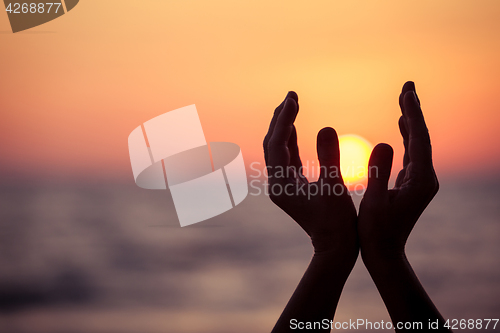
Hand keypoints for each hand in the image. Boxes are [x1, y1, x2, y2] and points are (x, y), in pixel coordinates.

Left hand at [263, 91, 357, 255]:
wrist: (335, 249)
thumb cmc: (337, 223)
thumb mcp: (334, 188)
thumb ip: (330, 157)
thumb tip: (326, 126)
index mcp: (282, 184)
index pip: (277, 145)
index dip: (284, 121)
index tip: (293, 99)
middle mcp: (277, 183)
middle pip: (272, 144)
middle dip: (280, 119)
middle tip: (291, 95)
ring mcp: (283, 185)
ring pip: (278, 149)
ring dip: (284, 127)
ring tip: (291, 103)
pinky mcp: (292, 187)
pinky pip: (287, 158)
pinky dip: (291, 141)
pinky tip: (295, 128)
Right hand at [358, 81, 438, 258]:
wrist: (385, 254)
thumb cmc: (376, 233)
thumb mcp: (375, 203)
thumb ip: (379, 172)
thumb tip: (384, 142)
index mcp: (420, 182)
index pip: (419, 140)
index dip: (413, 114)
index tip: (407, 92)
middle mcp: (426, 178)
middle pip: (422, 138)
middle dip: (414, 111)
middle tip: (408, 86)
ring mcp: (421, 180)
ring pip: (418, 143)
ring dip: (411, 120)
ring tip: (404, 98)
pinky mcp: (413, 183)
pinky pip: (413, 152)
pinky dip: (408, 135)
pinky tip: (403, 124)